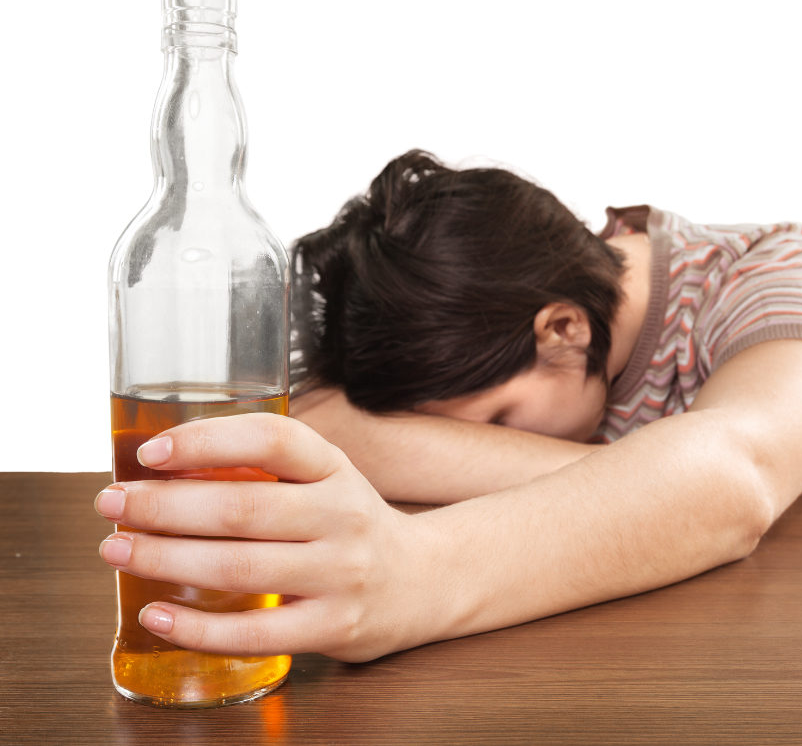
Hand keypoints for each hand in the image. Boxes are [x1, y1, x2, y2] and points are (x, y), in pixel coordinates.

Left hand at [94, 414, 436, 661]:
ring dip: (167, 558)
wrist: (421, 581)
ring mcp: (341, 573)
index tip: (152, 452)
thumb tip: (163, 471)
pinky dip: (197, 626)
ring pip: (241, 567)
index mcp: (336, 468)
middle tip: (112, 503)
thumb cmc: (350, 524)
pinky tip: (156, 613)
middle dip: (164, 506)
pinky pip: (255, 631)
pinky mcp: (334, 626)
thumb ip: (265, 471)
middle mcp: (343, 515)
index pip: (273, 440)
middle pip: (244, 507)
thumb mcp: (326, 480)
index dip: (208, 440)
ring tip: (117, 549)